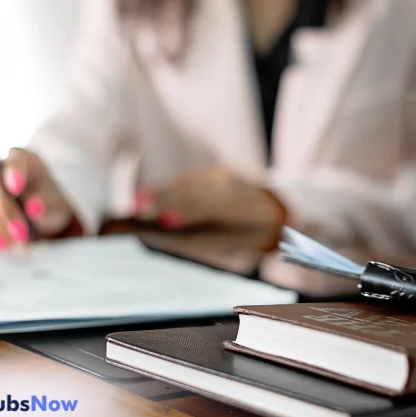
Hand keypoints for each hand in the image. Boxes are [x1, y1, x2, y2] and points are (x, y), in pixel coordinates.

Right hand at [0, 149, 73, 248]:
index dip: (14, 174)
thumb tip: (34, 209)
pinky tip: (5, 245)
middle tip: (23, 237)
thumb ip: (47, 205)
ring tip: (19, 247)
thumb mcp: (55, 203)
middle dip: (8, 215)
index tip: (16, 188)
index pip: (15, 162)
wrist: (37, 205)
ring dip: (0, 229)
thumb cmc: (48, 200)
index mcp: (22, 158)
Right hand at [135, 167, 286, 245]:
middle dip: (163, 201)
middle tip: (137, 211)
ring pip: (188, 182)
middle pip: (190, 192)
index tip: (157, 220)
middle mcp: (229, 186)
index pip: (203, 208)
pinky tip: (155, 193)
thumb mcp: (232, 245)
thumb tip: (165, 236)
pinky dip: (171, 186)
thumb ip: (201, 240)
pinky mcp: (218, 171)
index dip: (180, 213)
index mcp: (237, 207)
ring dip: (162, 192)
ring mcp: (223, 176)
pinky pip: (190, 178)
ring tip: (139, 202)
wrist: (278, 209)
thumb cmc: (252, 235)